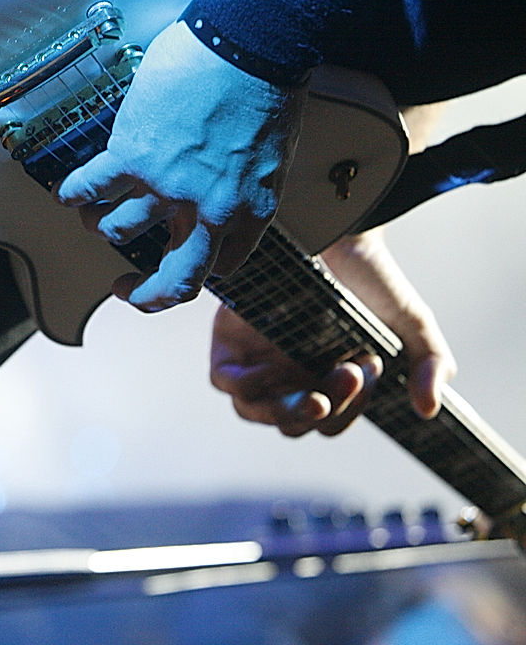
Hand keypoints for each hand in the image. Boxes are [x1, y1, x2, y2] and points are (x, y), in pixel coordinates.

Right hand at [55, 20, 301, 311]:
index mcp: (251, 212)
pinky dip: (74, 193)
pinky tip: (66, 193)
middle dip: (144, 293)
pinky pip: (91, 188)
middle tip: (126, 287)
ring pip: (118, 230)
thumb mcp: (270, 154)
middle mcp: (209, 211)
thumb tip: (213, 185)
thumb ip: (241, 183)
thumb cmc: (269, 84)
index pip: (222, 265)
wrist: (250, 44)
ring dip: (101, 223)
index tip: (178, 257)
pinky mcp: (133, 157)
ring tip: (92, 214)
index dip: (197, 265)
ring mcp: (167, 188)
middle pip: (174, 281)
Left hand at [209, 229, 456, 436]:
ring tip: (318, 388)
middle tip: (352, 371)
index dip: (349, 411)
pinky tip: (278, 367)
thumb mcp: (409, 324)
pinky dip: (250, 386)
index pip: (329, 423)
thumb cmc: (368, 278)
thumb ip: (429, 364)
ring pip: (256, 411)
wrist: (333, 231)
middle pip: (293, 424)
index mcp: (323, 384)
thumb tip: (427, 409)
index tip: (371, 367)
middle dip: (328, 410)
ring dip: (290, 409)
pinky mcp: (228, 339)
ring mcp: (254, 360)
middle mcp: (286, 377)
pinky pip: (225, 381)